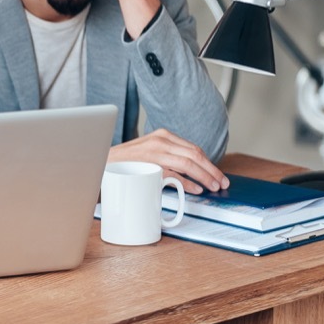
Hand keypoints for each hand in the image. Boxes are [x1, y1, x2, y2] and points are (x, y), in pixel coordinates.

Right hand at [107, 128, 229, 194]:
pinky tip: (197, 188)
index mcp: (162, 136)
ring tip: (214, 186)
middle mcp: (160, 141)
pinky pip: (174, 173)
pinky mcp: (149, 165)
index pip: (193, 148)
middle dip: (212, 170)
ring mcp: (154, 152)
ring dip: (205, 176)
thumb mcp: (149, 153)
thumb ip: (167, 156)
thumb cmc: (125, 162)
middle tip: (222, 182)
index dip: (209, 163)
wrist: (100, 163)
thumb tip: (192, 173)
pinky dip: (188, 182)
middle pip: (195, 154)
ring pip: (188, 163)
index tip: (218, 175)